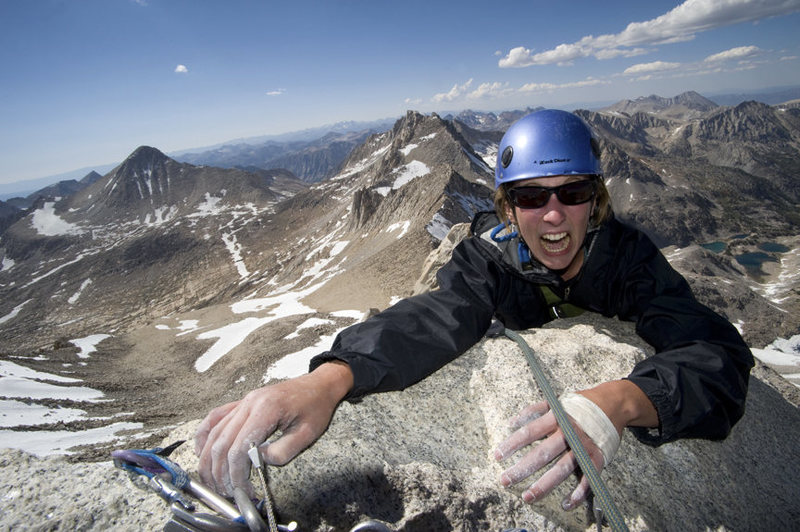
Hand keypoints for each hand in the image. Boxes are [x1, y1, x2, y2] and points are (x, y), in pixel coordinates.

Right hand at [194, 361, 352, 495]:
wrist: (318, 385)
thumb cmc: (315, 407)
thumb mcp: (307, 434)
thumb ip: (282, 451)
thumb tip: (258, 461)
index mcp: (266, 409)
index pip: (239, 448)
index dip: (236, 474)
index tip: (243, 491)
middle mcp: (249, 403)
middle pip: (222, 443)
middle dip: (220, 472)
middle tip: (228, 492)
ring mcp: (243, 402)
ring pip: (214, 432)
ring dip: (209, 460)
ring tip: (214, 481)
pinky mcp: (241, 403)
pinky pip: (215, 418)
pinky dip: (204, 436)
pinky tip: (202, 452)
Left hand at [493, 400, 606, 509]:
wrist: (612, 404)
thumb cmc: (578, 404)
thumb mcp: (554, 401)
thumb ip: (533, 411)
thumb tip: (512, 423)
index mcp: (556, 418)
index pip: (529, 433)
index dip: (512, 444)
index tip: (497, 456)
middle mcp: (568, 433)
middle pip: (542, 454)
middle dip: (522, 469)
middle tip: (505, 480)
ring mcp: (583, 447)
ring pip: (562, 469)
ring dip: (544, 485)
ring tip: (528, 497)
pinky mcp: (598, 458)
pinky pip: (588, 479)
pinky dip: (579, 493)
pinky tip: (567, 504)